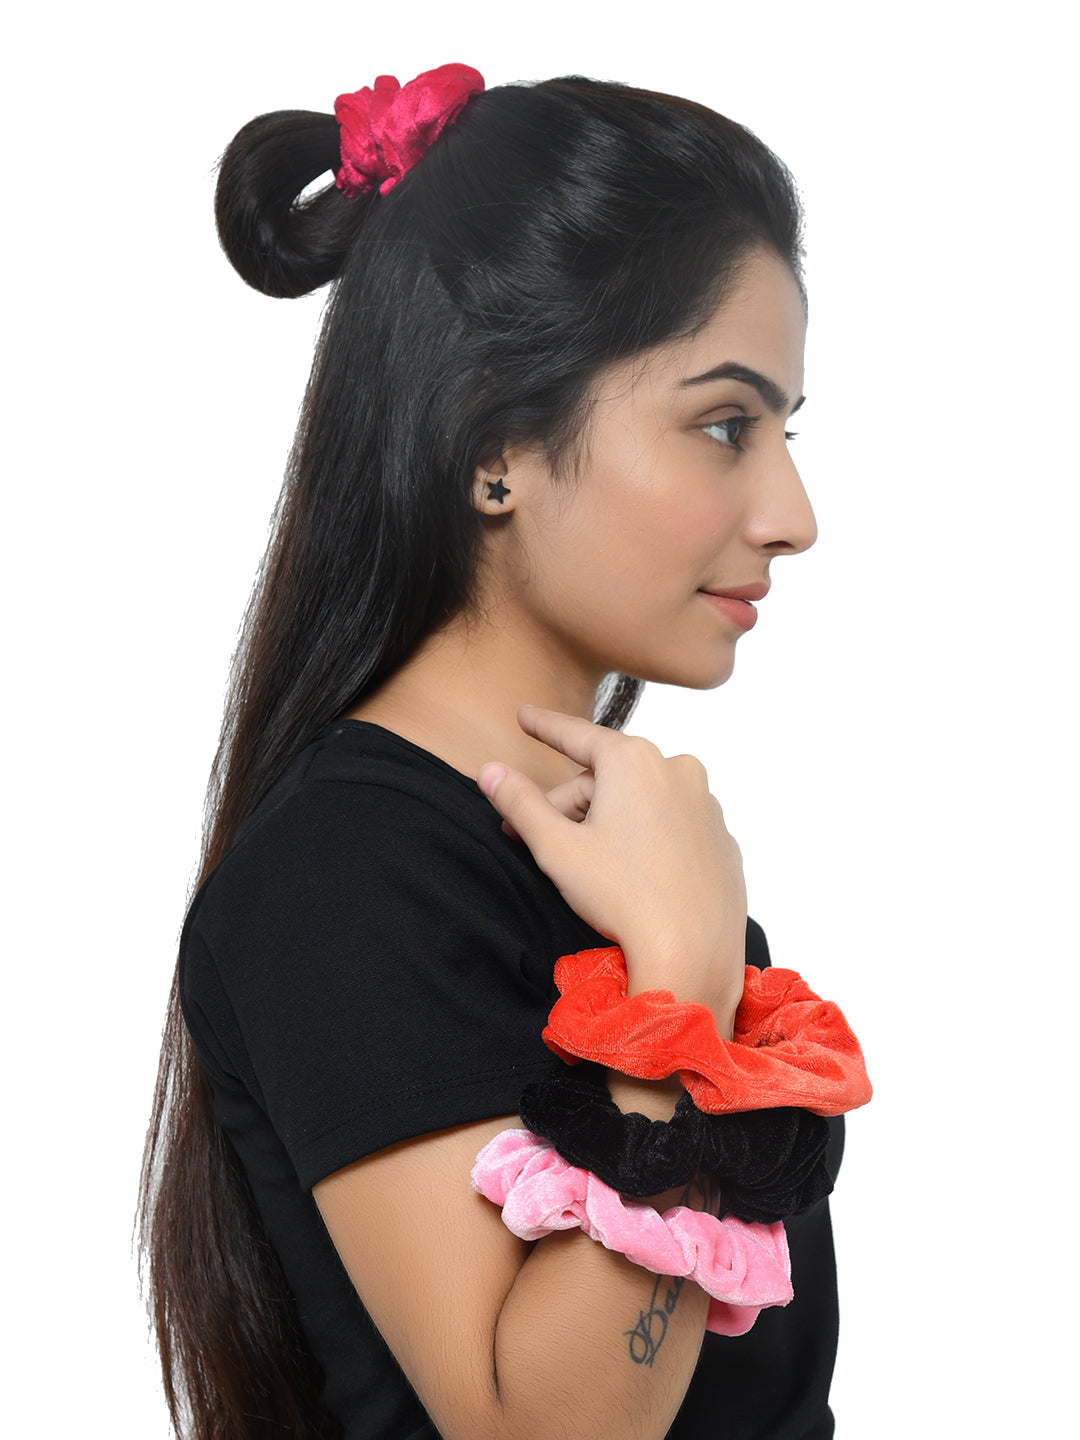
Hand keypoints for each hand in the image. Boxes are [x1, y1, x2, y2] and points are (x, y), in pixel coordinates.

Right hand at [478, 705, 746, 1029]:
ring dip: (609, 822)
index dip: (544, 726)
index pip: (576, 734)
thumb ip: (520, 802)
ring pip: (641, 801)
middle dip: (571, 804)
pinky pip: (673, 827)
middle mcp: (678, 770)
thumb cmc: (624, 898)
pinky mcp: (722, 841)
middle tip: (540, 842)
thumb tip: (490, 771)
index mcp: (635, 761)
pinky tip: (632, 876)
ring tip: (589, 867)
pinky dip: (647, 840)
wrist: (693, 956)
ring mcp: (706, 806)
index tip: (525, 715)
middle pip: (606, 778)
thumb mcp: (557, 848)